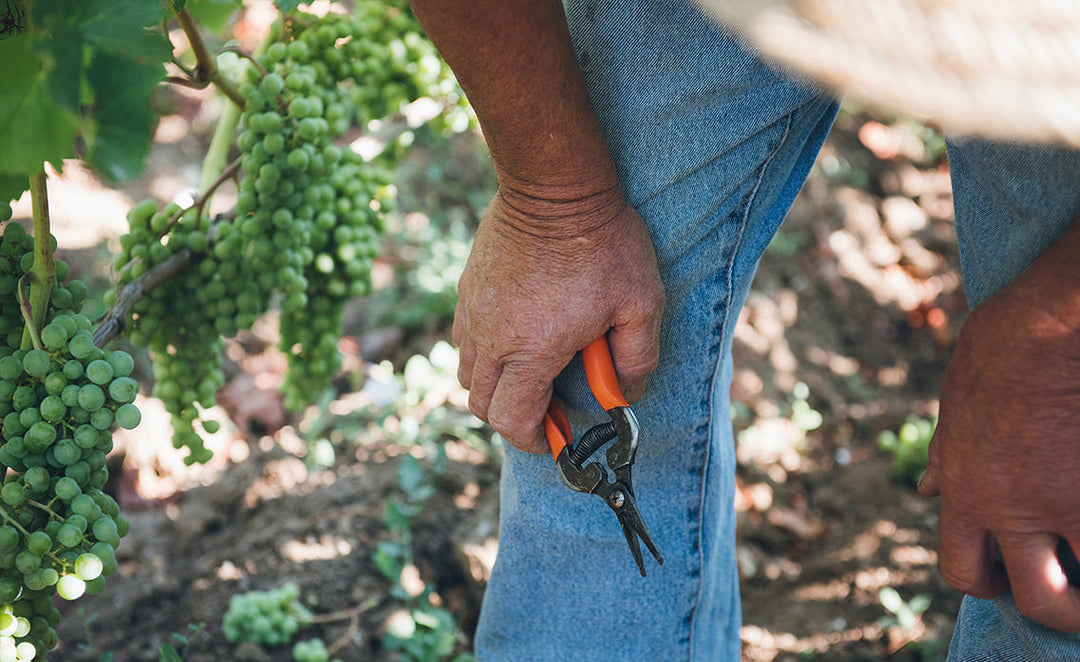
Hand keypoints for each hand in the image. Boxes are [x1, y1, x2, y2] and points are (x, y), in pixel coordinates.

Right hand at [453, 185, 664, 452]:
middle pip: (482, 404)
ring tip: (533, 373)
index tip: (556, 436)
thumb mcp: (641, 304)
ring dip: (497, 386)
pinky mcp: (467, 288)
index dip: (534, 439)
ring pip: (468, 373)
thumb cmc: (604, 243)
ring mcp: (473, 311)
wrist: (554, 185)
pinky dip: (486, 354)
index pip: (511, 419)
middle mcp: (491, 336)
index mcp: (531, 349)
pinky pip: (465, 339)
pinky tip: (518, 336)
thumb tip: (623, 396)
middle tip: (550, 409)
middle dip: (514, 418)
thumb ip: (636, 361)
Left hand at [919, 218, 1079, 630]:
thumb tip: (926, 491)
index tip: (1001, 578)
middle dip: (1057, 609)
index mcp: (966, 492)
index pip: (960, 568)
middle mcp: (1012, 509)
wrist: (1047, 321)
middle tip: (1074, 598)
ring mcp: (1065, 501)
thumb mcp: (955, 404)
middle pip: (1035, 598)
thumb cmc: (999, 348)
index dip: (982, 582)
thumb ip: (946, 457)